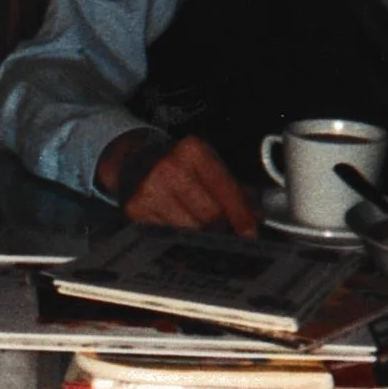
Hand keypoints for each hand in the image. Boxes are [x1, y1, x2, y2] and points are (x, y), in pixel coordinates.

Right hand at [97, 132, 256, 234]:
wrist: (133, 160)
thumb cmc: (176, 164)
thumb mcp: (206, 164)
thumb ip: (233, 188)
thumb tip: (254, 216)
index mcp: (193, 151)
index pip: (225, 189)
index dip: (240, 215)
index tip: (250, 233)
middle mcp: (169, 167)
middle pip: (208, 214)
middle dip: (222, 229)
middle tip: (228, 236)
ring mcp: (149, 188)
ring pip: (188, 229)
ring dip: (200, 236)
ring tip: (204, 235)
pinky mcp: (134, 208)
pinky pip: (166, 234)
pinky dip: (177, 237)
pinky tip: (180, 232)